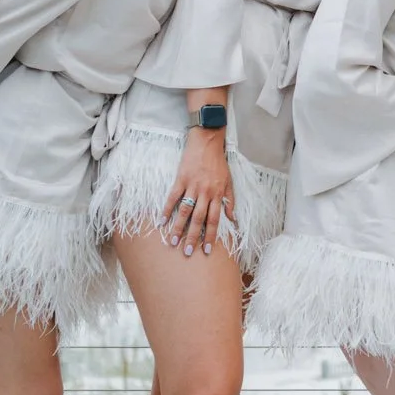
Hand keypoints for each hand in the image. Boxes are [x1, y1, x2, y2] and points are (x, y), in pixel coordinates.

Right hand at [162, 126, 231, 254]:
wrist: (207, 141)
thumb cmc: (219, 162)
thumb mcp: (229, 181)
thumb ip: (230, 201)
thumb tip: (233, 219)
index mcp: (217, 194)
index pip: (214, 220)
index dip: (211, 236)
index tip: (207, 250)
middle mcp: (205, 192)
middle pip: (198, 219)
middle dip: (193, 237)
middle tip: (188, 252)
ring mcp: (192, 186)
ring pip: (184, 211)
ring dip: (178, 228)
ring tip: (173, 242)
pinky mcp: (181, 178)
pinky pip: (173, 197)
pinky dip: (166, 209)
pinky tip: (161, 222)